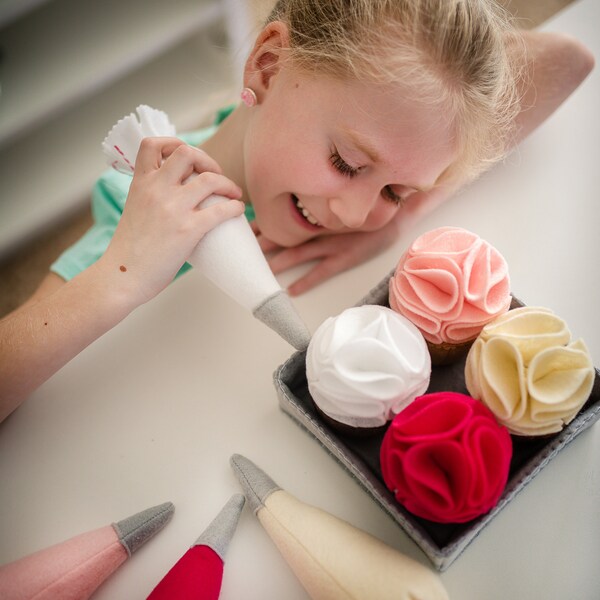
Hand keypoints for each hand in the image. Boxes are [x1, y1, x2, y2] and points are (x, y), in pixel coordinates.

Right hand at [101, 137, 243, 305]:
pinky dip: (235, 207)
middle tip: (215, 176)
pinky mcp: (188, 229)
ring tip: (233, 193)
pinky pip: (221, 210)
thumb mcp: (134, 210)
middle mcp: (156, 190)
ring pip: (210, 178)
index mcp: (140, 184)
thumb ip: (153, 198)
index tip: (188, 159)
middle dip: (207, 160)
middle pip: (187, 153)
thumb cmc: (128, 251)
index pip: (152, 144)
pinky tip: (238, 211)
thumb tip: (178, 198)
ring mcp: (173, 208)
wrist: (122, 276)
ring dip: (228, 183)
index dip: (174, 144)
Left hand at [253, 219, 399, 295]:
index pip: (283, 218)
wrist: (395, 215)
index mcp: (316, 213)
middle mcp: (320, 227)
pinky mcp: (346, 257)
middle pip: (285, 236)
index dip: (262, 224)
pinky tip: (291, 291)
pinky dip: (306, 281)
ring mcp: (333, 243)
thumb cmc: (364, 209)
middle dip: (263, 244)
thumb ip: (315, 206)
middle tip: (241, 252)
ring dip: (279, 262)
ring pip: (299, 254)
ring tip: (259, 272)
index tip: (242, 229)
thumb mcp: (337, 203)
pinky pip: (322, 271)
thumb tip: (289, 209)